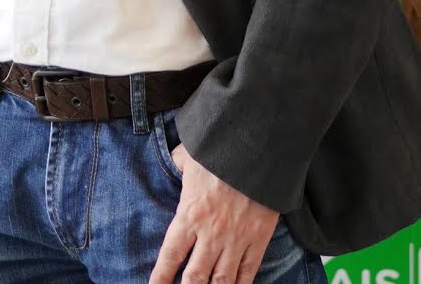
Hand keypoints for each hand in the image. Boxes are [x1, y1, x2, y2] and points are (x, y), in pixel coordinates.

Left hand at [149, 138, 279, 283]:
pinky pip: (248, 272)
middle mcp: (211, 233)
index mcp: (189, 214)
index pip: (170, 255)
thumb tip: (172, 163)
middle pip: (195, 277)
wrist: (258, 150)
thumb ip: (178, 165)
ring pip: (222, 280)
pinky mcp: (259, 239)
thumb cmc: (220, 151)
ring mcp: (236, 239)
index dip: (161, 278)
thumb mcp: (189, 157)